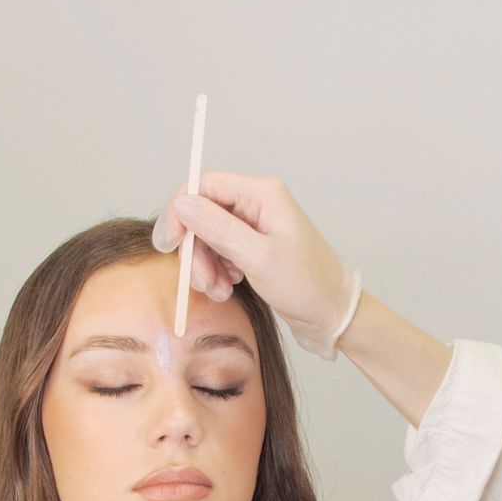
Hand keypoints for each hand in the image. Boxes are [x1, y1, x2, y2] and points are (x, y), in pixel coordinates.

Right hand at [151, 172, 363, 359]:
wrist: (333, 315)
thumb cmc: (307, 286)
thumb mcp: (259, 258)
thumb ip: (218, 229)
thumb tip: (182, 203)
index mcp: (262, 194)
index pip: (205, 185)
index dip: (180, 212)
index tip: (168, 245)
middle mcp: (257, 204)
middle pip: (202, 213)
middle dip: (195, 250)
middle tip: (201, 282)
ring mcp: (254, 226)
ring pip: (207, 236)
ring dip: (204, 266)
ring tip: (219, 291)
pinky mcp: (252, 247)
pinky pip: (219, 252)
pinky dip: (215, 272)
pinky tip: (227, 289)